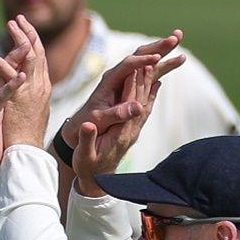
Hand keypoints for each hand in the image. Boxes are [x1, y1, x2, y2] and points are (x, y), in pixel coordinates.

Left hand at [0, 15, 51, 148]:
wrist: (23, 155)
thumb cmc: (23, 138)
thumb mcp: (29, 112)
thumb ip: (27, 97)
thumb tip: (23, 89)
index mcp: (41, 89)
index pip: (39, 60)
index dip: (33, 42)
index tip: (26, 28)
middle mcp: (39, 88)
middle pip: (37, 54)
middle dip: (28, 34)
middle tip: (18, 19)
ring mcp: (31, 93)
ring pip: (29, 59)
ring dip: (18, 41)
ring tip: (10, 25)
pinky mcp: (18, 102)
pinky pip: (11, 79)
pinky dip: (3, 66)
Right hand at [0, 22, 30, 186]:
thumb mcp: (2, 121)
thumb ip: (6, 106)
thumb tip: (13, 100)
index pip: (9, 70)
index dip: (20, 53)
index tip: (32, 37)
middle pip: (5, 66)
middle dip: (16, 46)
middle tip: (24, 27)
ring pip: (2, 77)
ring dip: (14, 60)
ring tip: (26, 44)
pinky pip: (1, 98)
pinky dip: (11, 86)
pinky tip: (22, 76)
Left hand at [61, 30, 186, 148]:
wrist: (82, 125)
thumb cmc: (88, 123)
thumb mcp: (101, 120)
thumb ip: (117, 113)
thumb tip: (138, 108)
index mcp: (109, 81)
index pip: (127, 65)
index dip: (141, 61)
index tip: (157, 58)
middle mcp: (118, 75)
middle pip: (139, 55)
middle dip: (157, 46)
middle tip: (176, 37)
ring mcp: (127, 79)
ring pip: (146, 60)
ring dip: (163, 51)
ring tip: (180, 40)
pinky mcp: (133, 85)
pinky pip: (150, 71)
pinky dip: (164, 64)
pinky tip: (177, 59)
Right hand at [73, 62, 162, 195]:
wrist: (97, 182)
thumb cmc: (87, 167)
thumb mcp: (84, 155)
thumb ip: (87, 139)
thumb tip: (88, 124)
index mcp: (120, 134)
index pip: (129, 105)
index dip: (132, 86)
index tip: (136, 68)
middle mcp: (131, 131)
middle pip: (142, 100)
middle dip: (147, 78)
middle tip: (153, 57)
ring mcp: (134, 131)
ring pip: (145, 102)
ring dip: (150, 83)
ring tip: (155, 64)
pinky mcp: (132, 131)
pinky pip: (144, 109)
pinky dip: (150, 95)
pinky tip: (155, 84)